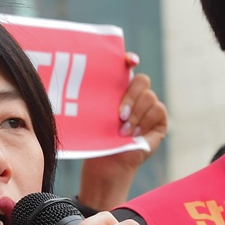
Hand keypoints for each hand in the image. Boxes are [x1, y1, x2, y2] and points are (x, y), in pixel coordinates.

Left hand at [75, 56, 166, 210]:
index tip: (129, 61)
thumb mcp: (90, 117)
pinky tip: (132, 133)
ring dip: (135, 115)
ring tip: (122, 131)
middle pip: (142, 80)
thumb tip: (65, 84)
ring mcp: (150, 107)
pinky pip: (157, 111)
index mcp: (119, 91)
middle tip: (118, 114)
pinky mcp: (159, 121)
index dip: (129, 61)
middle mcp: (136, 96)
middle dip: (130, 96)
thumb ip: (90, 100)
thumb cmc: (94, 140)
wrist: (104, 164)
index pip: (127, 68)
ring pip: (149, 97)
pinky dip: (144, 122)